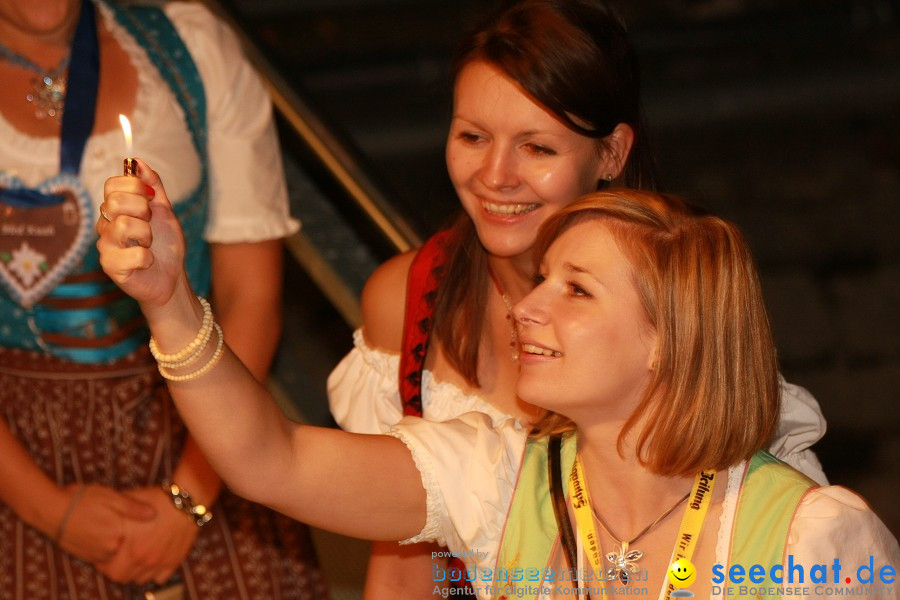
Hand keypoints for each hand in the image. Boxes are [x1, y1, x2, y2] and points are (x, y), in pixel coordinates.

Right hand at [57, 483, 155, 563]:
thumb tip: (154, 514)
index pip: (138, 535)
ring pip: (115, 549)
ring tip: (109, 522)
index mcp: (117, 535)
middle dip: (128, 532)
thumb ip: (133, 508)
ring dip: (116, 539)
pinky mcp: (86, 556)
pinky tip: (101, 529)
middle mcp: (108, 549)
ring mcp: (96, 555)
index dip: (141, 525)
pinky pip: (103, 553)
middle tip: (121, 516)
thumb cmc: (81, 499)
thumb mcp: (111, 497)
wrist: (50, 509)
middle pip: (127, 542)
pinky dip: (105, 544)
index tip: (141, 516)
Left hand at [94, 486, 199, 584]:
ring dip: (134, 572)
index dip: (103, 562)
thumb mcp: (131, 501)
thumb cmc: (158, 499)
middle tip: (117, 558)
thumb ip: (115, 512)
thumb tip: (100, 515)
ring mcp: (160, 562)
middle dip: (116, 569)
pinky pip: (159, 578)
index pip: (108, 569)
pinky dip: (153, 573)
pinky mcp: (174, 561)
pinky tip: (152, 560)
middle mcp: (145, 559)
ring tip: (134, 559)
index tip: (105, 554)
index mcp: (131, 547)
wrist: (187, 501)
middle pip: (122, 577)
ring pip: (140, 579)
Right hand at [97, 158, 185, 310]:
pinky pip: (133, 254)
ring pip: (124, 226)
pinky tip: (147, 262)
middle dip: (143, 212)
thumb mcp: (164, 210)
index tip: (150, 200)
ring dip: (147, 236)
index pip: (112, 184)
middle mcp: (105, 225)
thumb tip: (136, 161)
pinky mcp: (111, 267)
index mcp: (116, 209)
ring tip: (148, 245)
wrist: (172, 278)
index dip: (135, 187)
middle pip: (115, 202)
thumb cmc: (166, 245)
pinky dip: (148, 258)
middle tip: (150, 225)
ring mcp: (105, 246)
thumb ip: (152, 185)